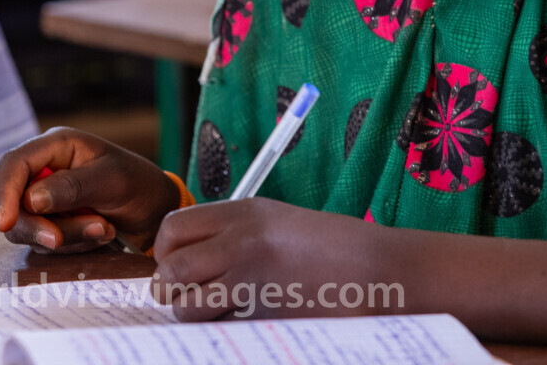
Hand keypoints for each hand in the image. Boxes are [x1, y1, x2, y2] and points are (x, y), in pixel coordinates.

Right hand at [0, 128, 180, 253]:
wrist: (154, 212)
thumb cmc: (137, 183)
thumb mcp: (112, 180)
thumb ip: (72, 187)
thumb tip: (29, 201)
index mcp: (54, 145)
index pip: (12, 164)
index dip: (4, 193)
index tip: (7, 224)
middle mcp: (40, 169)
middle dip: (26, 223)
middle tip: (58, 240)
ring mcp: (40, 197)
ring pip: (21, 225)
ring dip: (62, 236)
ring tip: (103, 229)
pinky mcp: (46, 222)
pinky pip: (40, 242)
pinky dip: (70, 245)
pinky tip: (99, 234)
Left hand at [152, 199, 381, 321]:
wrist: (381, 271)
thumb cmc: (333, 248)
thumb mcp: (277, 222)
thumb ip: (231, 234)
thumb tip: (186, 259)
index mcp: (242, 213)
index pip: (172, 230)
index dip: (166, 254)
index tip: (177, 267)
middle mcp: (240, 242)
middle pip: (171, 271)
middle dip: (170, 292)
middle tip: (186, 299)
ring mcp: (252, 281)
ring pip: (188, 308)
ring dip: (194, 318)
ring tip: (217, 315)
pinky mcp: (263, 316)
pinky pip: (220, 330)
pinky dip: (222, 332)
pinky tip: (245, 325)